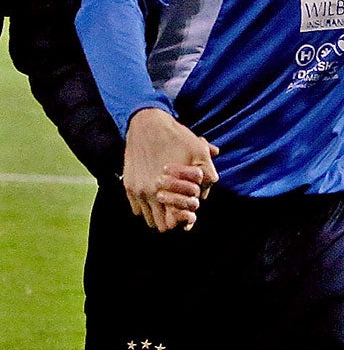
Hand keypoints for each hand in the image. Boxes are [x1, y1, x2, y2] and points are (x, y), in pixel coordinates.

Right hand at [123, 108, 217, 232]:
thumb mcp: (199, 150)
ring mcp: (137, 190)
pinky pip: (136, 208)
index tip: (189, 213)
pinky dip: (146, 207)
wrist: (147, 124)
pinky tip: (156, 197)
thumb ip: (207, 171)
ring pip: (147, 218)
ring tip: (169, 203)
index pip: (173, 222)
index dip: (184, 220)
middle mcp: (149, 193)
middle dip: (172, 219)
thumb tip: (208, 186)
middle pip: (161, 225)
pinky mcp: (128, 185)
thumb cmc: (176, 137)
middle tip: (180, 209)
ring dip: (158, 214)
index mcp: (168, 188)